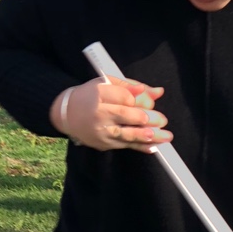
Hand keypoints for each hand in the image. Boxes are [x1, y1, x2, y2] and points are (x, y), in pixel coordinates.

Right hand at [50, 77, 170, 151]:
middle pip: (126, 115)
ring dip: (148, 136)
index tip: (150, 102)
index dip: (139, 100)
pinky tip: (154, 147)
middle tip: (163, 120)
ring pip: (127, 134)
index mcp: (98, 94)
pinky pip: (125, 145)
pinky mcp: (104, 144)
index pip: (123, 97)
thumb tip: (159, 92)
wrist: (66, 114)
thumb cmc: (90, 96)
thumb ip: (133, 87)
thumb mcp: (107, 84)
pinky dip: (141, 147)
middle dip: (147, 119)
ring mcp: (101, 131)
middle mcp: (98, 113)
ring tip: (165, 136)